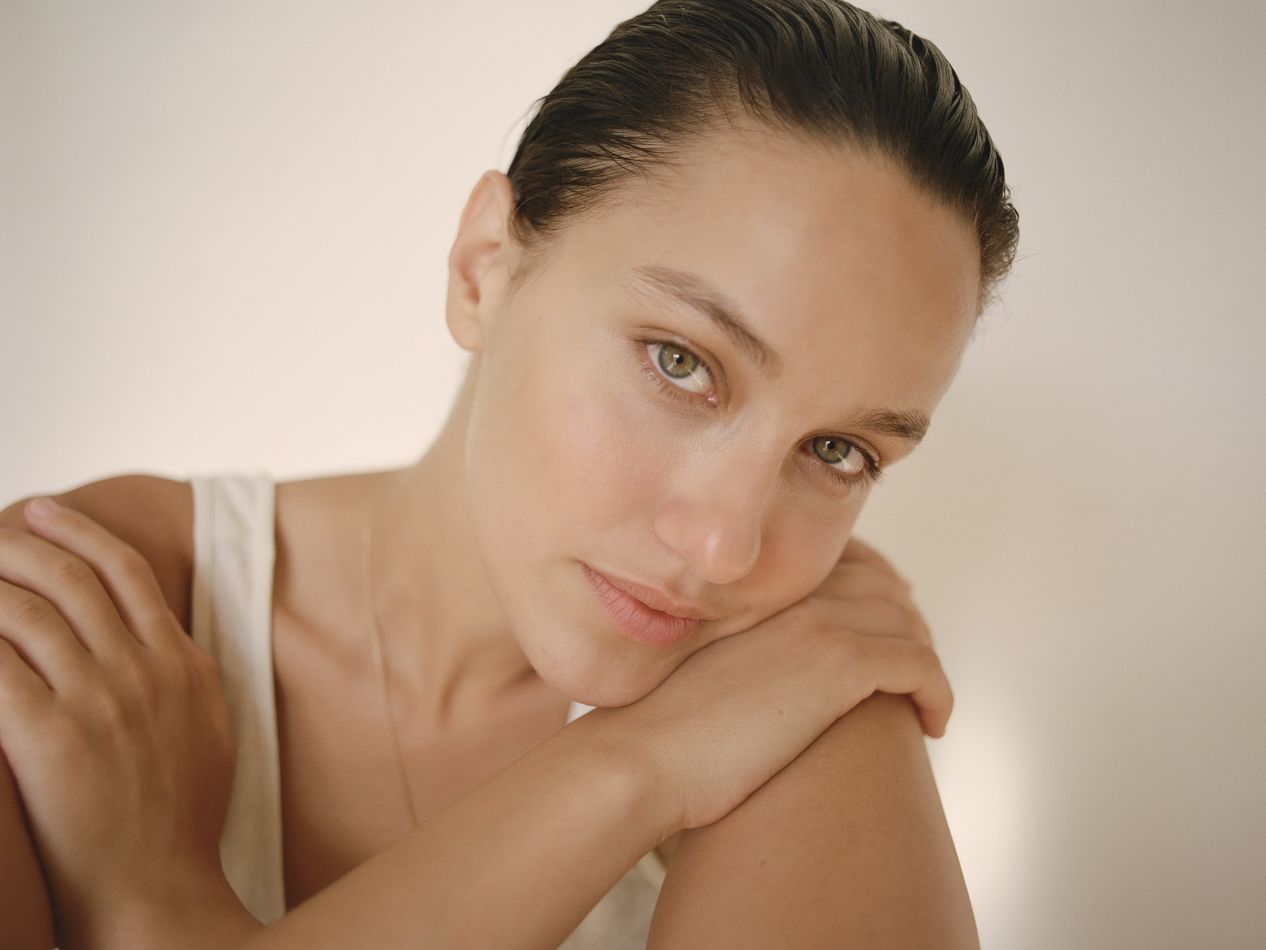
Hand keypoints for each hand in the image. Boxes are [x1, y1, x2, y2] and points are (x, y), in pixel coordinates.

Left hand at [0, 498, 235, 947]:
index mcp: (183, 664)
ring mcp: (100, 700)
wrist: (159, 888)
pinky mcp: (50, 737)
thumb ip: (186, 677)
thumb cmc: (181, 821)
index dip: (78, 533)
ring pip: (28, 610)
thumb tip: (161, 640)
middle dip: (20, 543)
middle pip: (72, 578)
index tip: (43, 511)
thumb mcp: (209, 731)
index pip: (126, 572)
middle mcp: (144, 670)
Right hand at [589, 534, 949, 831]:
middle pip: (886, 587)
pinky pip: (920, 664)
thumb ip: (736, 654)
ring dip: (927, 660)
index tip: (887, 629)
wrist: (643, 754)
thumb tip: (754, 682)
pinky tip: (932, 724)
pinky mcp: (839, 665)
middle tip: (915, 671)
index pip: (846, 565)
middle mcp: (791, 596)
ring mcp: (817, 625)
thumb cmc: (660, 732)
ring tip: (924, 700)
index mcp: (759, 592)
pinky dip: (938, 692)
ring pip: (908, 623)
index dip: (878, 593)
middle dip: (910, 626)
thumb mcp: (701, 671)